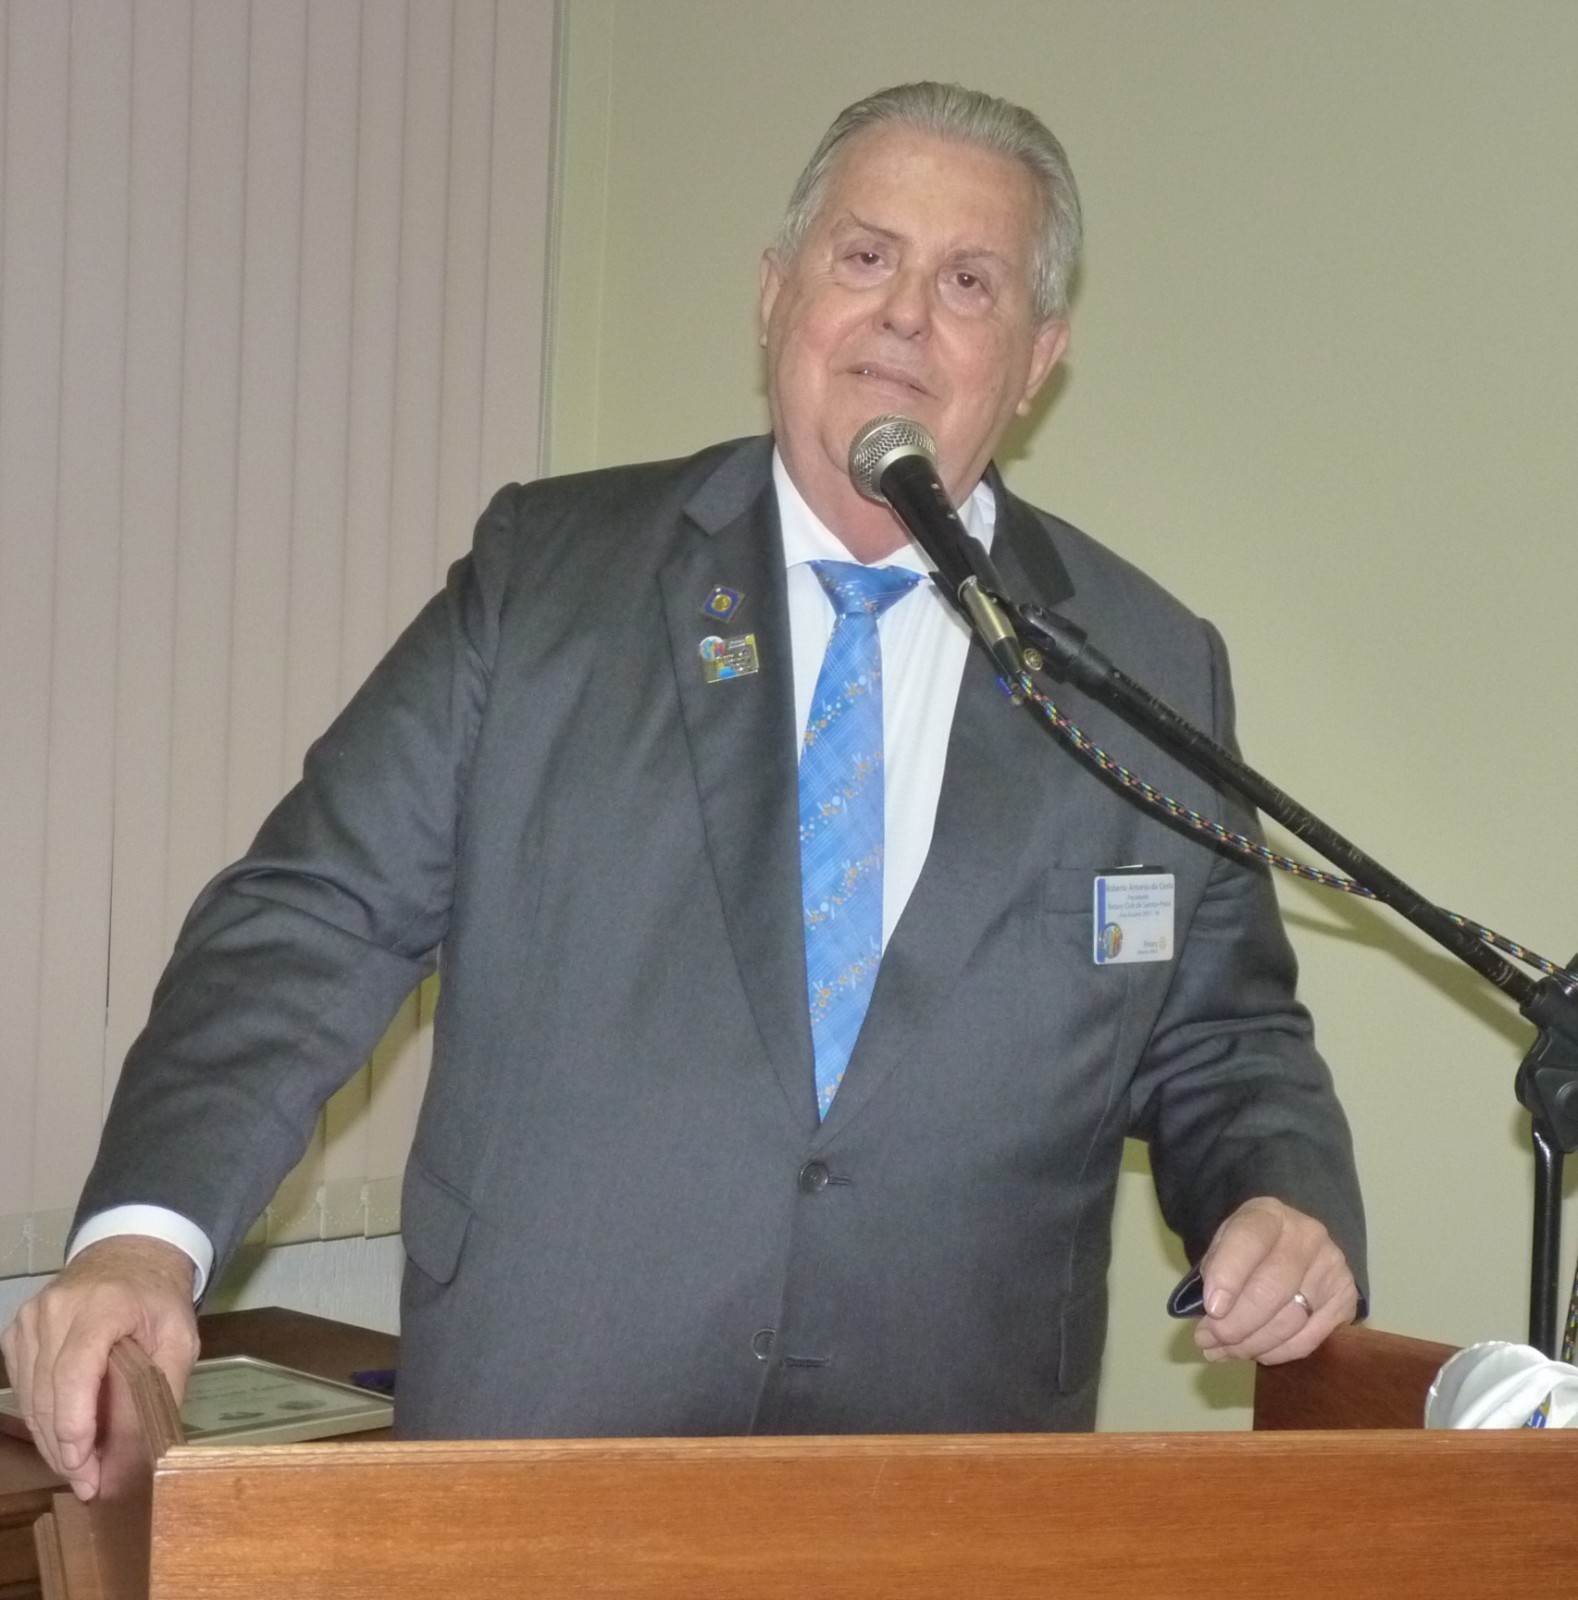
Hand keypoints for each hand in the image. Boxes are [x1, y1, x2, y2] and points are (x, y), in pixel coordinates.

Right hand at [0, 1236, 198, 1499]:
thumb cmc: (158, 1299)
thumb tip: (143, 1450)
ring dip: (52, 1440)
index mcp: (102, 1306)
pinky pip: (22, 1388)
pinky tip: (63, 1438)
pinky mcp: (16, 1333)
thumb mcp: (180, 1336)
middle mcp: (56, 1310)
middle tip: (89, 1484)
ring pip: (30, 1398)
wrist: (130, 1254)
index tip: (85, 1467)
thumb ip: (163, 1386)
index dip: (74, 1425)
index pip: (75, 1372)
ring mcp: (29, 1320)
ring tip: (80, 1470)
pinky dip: (41, 1418)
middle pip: (49, 1394)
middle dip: (66, 1448)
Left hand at [1193, 1196, 1357, 1364]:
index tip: (1211, 1309)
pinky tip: (1255, 1353)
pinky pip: (1308, 1340)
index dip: (1228, 1276)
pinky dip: (1276, 1353)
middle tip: (1208, 1339)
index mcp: (1269, 1214)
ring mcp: (1332, 1269)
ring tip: (1222, 1351)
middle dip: (1235, 1324)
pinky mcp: (1346, 1301)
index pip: (1249, 1241)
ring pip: (1289, 1321)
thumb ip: (1215, 1271)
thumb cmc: (1252, 1247)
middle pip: (1271, 1289)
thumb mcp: (1226, 1242)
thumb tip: (1213, 1316)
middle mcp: (1308, 1237)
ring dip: (1250, 1344)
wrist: (1295, 1245)